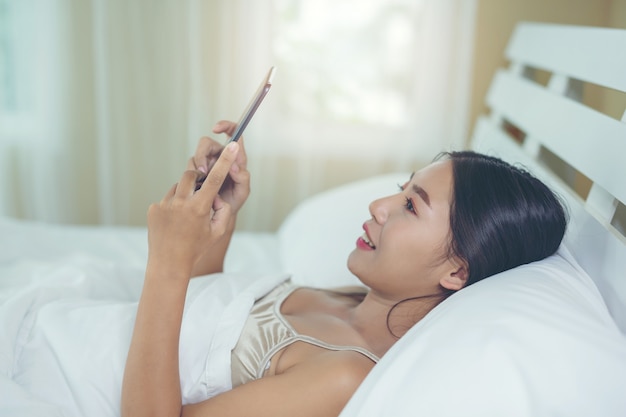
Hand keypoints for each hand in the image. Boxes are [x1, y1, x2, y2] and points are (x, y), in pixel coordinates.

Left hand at [147, 141, 239, 276]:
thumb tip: (217, 197)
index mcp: (199, 208)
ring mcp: (164, 205)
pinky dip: (174, 206)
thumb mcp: (217, 232)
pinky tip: (174, 223)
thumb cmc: (196, 249)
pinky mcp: (154, 209)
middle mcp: (181, 203)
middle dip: (199, 178)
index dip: (225, 160)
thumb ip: (222, 211)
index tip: (233, 145)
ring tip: (186, 216)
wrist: (168, 265)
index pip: (215, 178)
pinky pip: (167, 199)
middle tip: (203, 190)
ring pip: (178, 187)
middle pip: (192, 175)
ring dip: (186, 194)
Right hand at [187, 120, 249, 212]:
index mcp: (235, 157)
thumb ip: (242, 177)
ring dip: (197, 167)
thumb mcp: (243, 191)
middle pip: (206, 142)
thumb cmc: (234, 201)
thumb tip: (234, 166)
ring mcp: (207, 163)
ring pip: (196, 155)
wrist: (220, 215)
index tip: (216, 128)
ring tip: (203, 182)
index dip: (225, 126)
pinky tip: (198, 185)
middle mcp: (220, 157)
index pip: (233, 132)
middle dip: (202, 155)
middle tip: (204, 171)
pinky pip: (190, 167)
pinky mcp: (196, 171)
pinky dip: (192, 175)